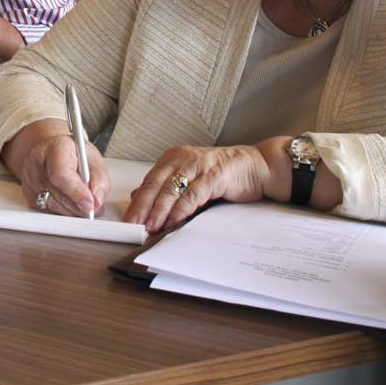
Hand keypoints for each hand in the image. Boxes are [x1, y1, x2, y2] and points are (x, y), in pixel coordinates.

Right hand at [0, 119, 108, 217]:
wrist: (55, 152)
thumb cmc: (75, 154)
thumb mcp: (94, 160)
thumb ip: (99, 180)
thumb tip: (97, 201)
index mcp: (56, 146)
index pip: (61, 173)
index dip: (76, 192)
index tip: (90, 204)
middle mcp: (37, 160)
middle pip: (57, 192)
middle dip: (77, 206)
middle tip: (91, 210)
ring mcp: (29, 177)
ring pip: (51, 204)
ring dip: (70, 211)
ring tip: (82, 206)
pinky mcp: (27, 191)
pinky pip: (45, 209)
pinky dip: (60, 211)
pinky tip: (69, 205)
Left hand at [125, 143, 273, 232]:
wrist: (256, 166)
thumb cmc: (222, 174)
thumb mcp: (189, 178)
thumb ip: (166, 187)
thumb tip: (138, 197)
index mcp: (173, 158)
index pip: (149, 180)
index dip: (138, 201)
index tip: (129, 219)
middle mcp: (183, 159)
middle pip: (156, 184)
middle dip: (143, 207)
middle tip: (134, 224)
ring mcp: (198, 166)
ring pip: (172, 189)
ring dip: (160, 211)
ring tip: (151, 226)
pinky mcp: (214, 175)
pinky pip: (193, 194)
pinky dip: (181, 209)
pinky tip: (174, 221)